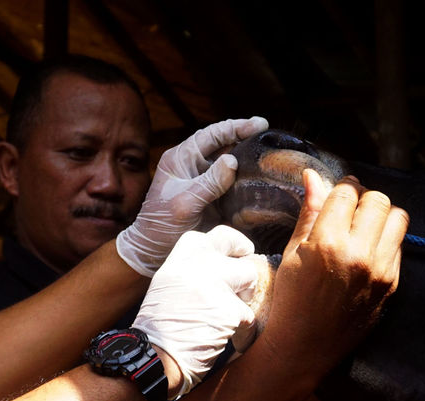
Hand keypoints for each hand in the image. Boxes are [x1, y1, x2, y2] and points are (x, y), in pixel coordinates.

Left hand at [116, 117, 268, 276]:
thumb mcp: (185, 202)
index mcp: (181, 158)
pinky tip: (262, 180)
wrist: (154, 252)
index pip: (212, 134)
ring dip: (249, 160)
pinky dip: (247, 182)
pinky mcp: (213, 198)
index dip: (236, 127)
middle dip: (247, 139)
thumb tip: (232, 160)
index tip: (260, 124)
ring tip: (271, 156)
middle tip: (271, 138)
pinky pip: (233, 184)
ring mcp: (204, 181)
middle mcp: (193, 165)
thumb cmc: (161, 225)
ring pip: (231, 164)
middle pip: (224, 145)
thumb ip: (209, 182)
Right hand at [132, 225, 259, 398]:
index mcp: (179, 259)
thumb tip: (223, 266)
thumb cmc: (158, 330)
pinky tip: (228, 341)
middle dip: (244, 265)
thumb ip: (191, 271)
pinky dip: (243, 331)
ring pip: (250, 278)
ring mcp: (215, 285)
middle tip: (246, 281)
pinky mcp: (230, 310)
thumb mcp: (166, 287)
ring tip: (228, 318)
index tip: (236, 253)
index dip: (229, 244)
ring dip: (244, 298)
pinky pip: (249, 315)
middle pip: (237, 249)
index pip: (214, 235)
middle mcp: (197, 265)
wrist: (152, 357)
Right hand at [258, 169, 408, 372]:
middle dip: (363, 198)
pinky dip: (386, 241)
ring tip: (363, 228)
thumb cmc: (290, 300)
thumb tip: (313, 175)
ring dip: (381, 216)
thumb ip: (310, 212)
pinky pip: (399, 246)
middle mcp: (360, 254)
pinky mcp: (393, 284)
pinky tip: (367, 252)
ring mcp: (381, 270)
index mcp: (328, 243)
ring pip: (397, 218)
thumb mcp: (293, 253)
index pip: (347, 192)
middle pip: (378, 200)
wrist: (305, 348)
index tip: (337, 194)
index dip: (341, 187)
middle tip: (350, 210)